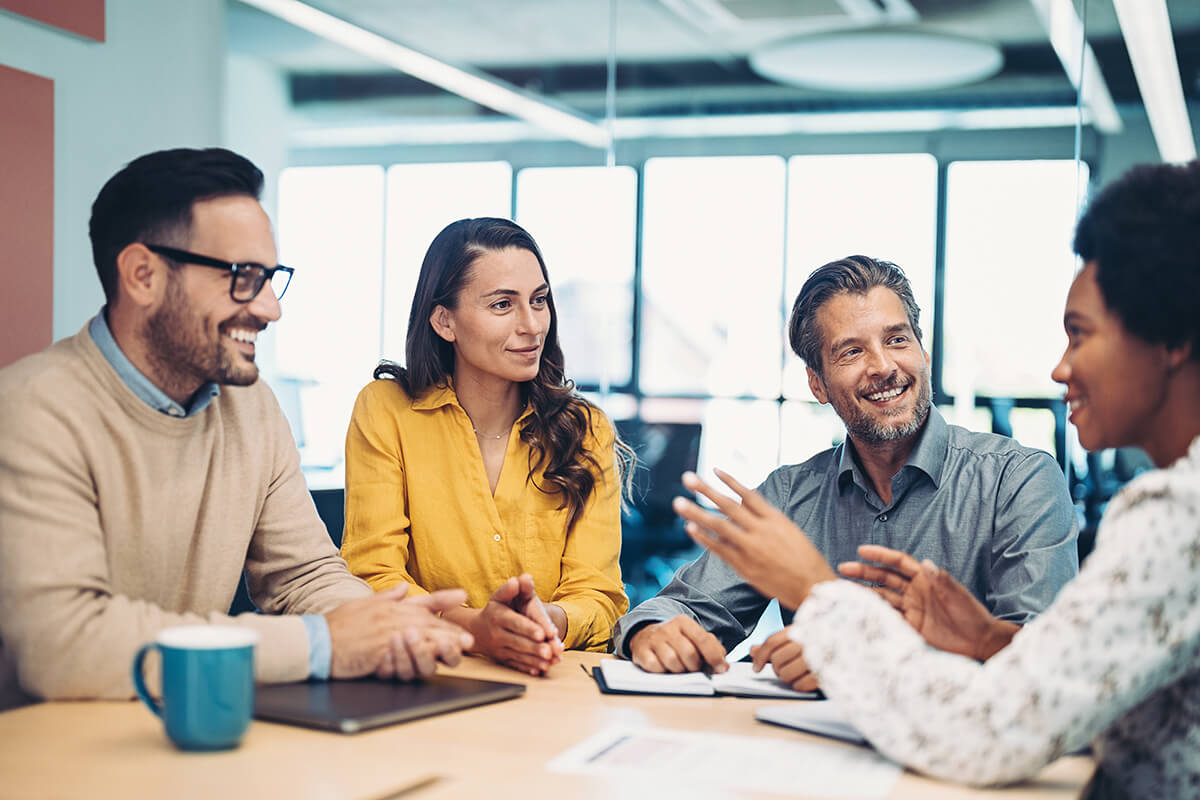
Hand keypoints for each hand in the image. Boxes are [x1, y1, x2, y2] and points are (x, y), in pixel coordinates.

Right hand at [325, 586, 472, 679]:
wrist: (317, 641)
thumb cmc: (337, 625)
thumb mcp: (363, 604)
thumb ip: (386, 597)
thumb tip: (403, 588)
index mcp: (389, 607)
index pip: (421, 601)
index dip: (443, 599)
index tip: (462, 595)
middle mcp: (391, 617)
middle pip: (427, 622)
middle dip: (449, 630)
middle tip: (468, 638)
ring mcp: (387, 633)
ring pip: (422, 638)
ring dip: (442, 644)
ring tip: (458, 648)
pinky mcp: (380, 651)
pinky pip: (406, 655)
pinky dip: (420, 656)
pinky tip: (434, 659)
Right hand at [459, 577, 562, 675]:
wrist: (475, 630)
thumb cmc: (494, 610)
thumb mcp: (499, 596)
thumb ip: (510, 589)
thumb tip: (519, 580)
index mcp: (498, 616)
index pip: (515, 623)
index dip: (529, 628)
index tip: (542, 633)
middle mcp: (498, 634)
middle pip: (519, 641)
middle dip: (535, 647)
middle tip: (550, 651)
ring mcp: (500, 649)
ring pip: (520, 655)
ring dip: (536, 659)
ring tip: (551, 661)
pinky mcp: (503, 660)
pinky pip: (517, 665)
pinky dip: (529, 668)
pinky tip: (541, 670)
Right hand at [628, 615, 727, 673]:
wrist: (646, 635)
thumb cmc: (676, 641)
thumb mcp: (693, 638)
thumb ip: (711, 648)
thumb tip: (722, 666)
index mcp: (684, 622)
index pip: (703, 639)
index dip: (715, 657)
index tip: (721, 669)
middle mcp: (668, 628)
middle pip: (689, 654)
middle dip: (695, 666)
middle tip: (693, 668)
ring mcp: (653, 639)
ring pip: (673, 662)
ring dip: (679, 670)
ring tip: (678, 668)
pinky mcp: (641, 651)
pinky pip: (656, 667)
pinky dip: (662, 671)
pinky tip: (663, 667)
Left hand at [673, 470, 836, 608]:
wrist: (811, 586)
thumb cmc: (803, 558)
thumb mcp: (790, 530)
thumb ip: (766, 516)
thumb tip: (743, 499)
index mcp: (775, 519)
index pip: (748, 494)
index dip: (730, 481)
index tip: (714, 470)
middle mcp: (761, 530)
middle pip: (728, 505)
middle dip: (706, 490)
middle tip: (687, 477)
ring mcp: (751, 548)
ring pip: (719, 525)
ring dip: (697, 513)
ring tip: (678, 502)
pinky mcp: (744, 566)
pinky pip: (719, 549)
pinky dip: (703, 538)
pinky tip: (690, 528)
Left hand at [750, 628, 816, 691]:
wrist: (853, 649)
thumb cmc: (820, 644)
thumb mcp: (798, 636)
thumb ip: (775, 643)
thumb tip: (753, 650)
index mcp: (800, 629)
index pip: (772, 642)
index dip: (760, 656)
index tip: (756, 667)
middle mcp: (807, 641)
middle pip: (776, 659)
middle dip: (776, 667)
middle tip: (783, 668)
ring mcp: (816, 658)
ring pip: (786, 674)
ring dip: (787, 677)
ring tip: (795, 673)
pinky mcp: (822, 674)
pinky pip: (801, 684)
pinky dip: (799, 685)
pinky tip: (804, 680)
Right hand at [838, 545, 1017, 660]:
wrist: (979, 641)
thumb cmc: (971, 614)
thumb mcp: (956, 595)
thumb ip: (941, 581)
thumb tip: (927, 564)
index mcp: (925, 577)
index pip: (898, 562)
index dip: (880, 555)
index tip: (862, 550)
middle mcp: (914, 590)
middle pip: (884, 577)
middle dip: (864, 571)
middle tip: (843, 567)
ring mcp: (911, 608)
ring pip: (882, 596)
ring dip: (864, 592)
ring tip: (844, 589)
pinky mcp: (910, 625)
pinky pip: (888, 617)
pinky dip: (874, 613)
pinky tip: (860, 612)